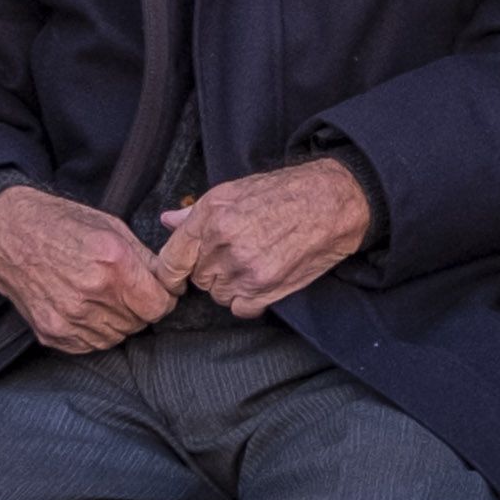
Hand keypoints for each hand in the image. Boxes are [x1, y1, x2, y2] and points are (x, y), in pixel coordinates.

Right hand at [0, 185, 182, 356]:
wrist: (9, 233)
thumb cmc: (61, 224)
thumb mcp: (111, 226)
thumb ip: (145, 258)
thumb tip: (170, 282)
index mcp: (112, 262)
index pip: (159, 306)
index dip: (164, 299)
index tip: (159, 292)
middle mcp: (91, 293)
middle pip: (139, 323)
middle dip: (140, 308)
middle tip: (126, 289)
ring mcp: (69, 317)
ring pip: (116, 336)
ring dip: (118, 321)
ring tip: (102, 296)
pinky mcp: (52, 332)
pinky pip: (90, 344)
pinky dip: (94, 330)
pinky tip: (85, 307)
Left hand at [162, 151, 382, 322]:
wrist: (332, 203)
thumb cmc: (285, 192)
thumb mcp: (235, 191)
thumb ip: (196, 212)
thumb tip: (167, 221)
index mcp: (210, 215)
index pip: (172, 258)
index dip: (170, 272)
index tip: (176, 277)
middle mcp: (223, 242)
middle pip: (198, 278)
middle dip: (211, 271)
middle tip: (236, 255)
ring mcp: (244, 267)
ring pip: (219, 295)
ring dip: (232, 286)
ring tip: (255, 264)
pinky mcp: (265, 288)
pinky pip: (241, 309)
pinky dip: (250, 301)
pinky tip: (263, 280)